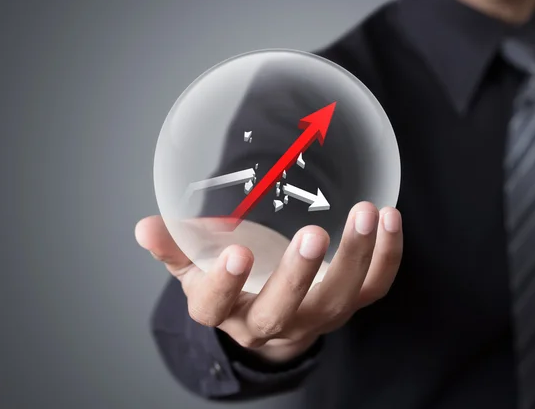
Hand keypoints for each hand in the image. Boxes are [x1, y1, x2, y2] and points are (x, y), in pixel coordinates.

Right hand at [135, 202, 402, 363]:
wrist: (271, 315)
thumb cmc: (232, 283)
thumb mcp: (195, 268)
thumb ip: (174, 247)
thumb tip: (145, 227)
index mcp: (225, 310)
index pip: (216, 306)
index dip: (224, 284)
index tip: (236, 252)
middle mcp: (269, 321)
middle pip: (282, 311)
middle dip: (298, 275)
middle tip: (312, 234)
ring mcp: (314, 316)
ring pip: (337, 299)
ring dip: (355, 257)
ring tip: (367, 214)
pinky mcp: (347, 304)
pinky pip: (374, 289)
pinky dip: (387, 257)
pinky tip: (389, 219)